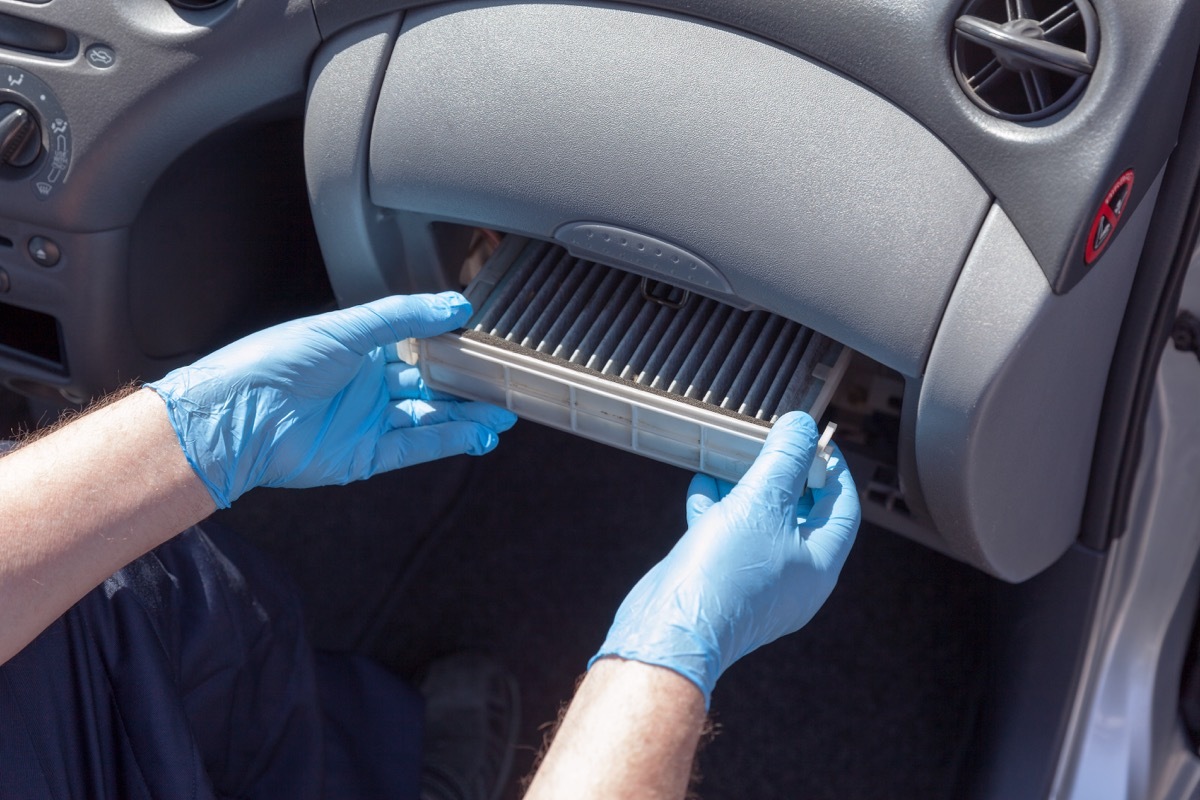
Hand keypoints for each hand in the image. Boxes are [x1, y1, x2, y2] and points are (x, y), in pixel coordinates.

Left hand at [148, 292, 516, 507]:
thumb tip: (456, 306)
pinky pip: (416, 446)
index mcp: (360, 349)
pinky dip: (448, 440)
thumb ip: (404, 316)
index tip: (487, 340)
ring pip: (430, 417)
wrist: (239, 416)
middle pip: (430, 384)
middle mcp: (367, 385)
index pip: (418, 344)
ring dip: (467, 415)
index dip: (452, 344)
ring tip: (504, 413)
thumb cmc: (278, 362)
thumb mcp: (347, 326)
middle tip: (506, 383)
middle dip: (468, 385)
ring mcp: (368, 421)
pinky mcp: (366, 456)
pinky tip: (477, 433)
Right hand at [591, 411, 859, 707]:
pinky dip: (720, 509)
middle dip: (785, 475)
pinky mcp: (723, 583)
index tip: (816, 441)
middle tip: (772, 443)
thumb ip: (785, 459)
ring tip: (734, 457)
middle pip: (802, 515)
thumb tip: (802, 427)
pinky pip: (730, 539)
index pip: (843, 508)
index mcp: (820, 565)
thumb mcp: (762, 502)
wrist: (672, 628)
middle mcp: (794, 578)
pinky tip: (703, 484)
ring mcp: (758, 583)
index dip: (833, 470)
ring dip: (748, 488)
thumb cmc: (725, 574)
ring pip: (761, 524)